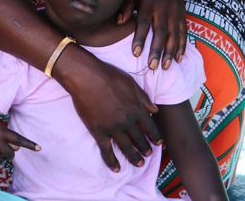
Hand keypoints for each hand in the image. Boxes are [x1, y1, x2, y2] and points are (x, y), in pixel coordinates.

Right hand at [56, 48, 161, 171]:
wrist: (86, 77)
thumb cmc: (109, 76)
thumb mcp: (131, 83)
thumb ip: (143, 98)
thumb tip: (155, 110)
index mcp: (136, 109)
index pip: (150, 127)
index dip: (155, 136)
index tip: (158, 143)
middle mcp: (127, 121)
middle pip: (139, 139)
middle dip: (145, 148)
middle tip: (149, 154)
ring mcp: (112, 128)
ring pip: (126, 148)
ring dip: (134, 158)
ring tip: (139, 164)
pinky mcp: (98, 132)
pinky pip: (106, 151)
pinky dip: (112, 162)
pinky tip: (116, 169)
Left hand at [123, 0, 186, 69]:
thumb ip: (126, 6)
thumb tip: (119, 23)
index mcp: (148, 2)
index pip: (144, 22)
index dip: (140, 38)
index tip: (135, 53)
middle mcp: (163, 8)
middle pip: (160, 32)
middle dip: (157, 50)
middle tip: (152, 67)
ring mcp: (175, 12)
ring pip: (174, 34)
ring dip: (170, 52)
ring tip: (165, 67)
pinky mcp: (183, 14)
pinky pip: (184, 32)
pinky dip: (182, 46)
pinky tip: (179, 59)